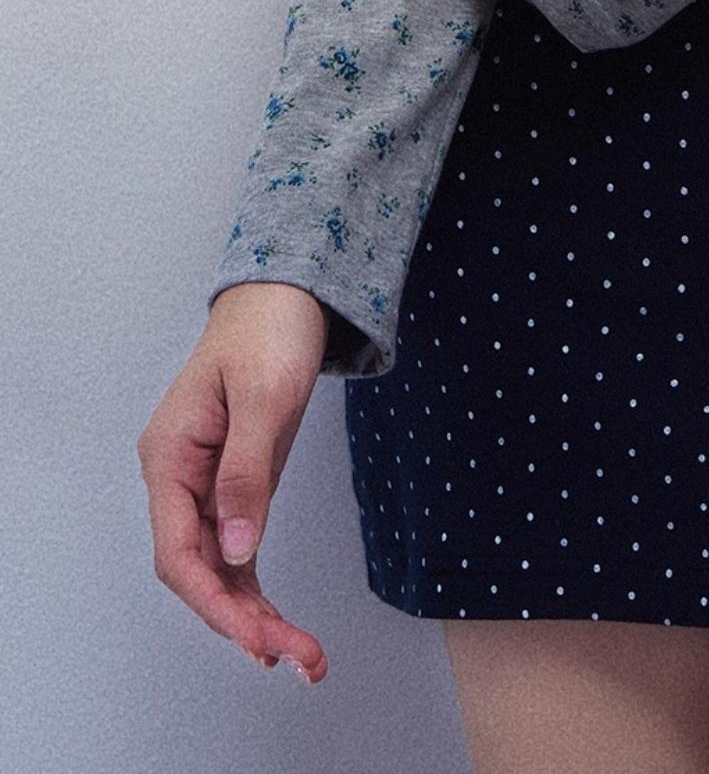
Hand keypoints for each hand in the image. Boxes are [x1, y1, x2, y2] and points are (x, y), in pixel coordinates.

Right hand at [137, 284, 330, 683]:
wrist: (285, 294)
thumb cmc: (269, 330)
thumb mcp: (264, 396)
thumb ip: (246, 472)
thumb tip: (236, 549)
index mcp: (169, 457)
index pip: (178, 551)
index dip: (214, 600)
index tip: (255, 637)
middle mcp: (178, 478)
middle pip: (197, 570)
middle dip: (239, 619)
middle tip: (293, 655)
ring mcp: (205, 484)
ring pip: (218, 568)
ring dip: (252, 613)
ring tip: (300, 652)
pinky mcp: (234, 484)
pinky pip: (237, 549)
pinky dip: (255, 587)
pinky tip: (279, 621)